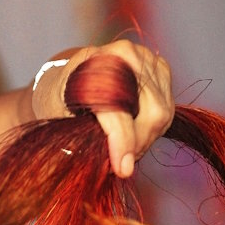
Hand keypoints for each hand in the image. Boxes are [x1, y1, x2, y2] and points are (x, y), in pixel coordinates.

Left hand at [32, 40, 173, 177]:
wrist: (66, 77)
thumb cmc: (59, 100)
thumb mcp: (58, 120)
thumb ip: (80, 139)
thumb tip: (109, 167)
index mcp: (94, 63)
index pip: (118, 108)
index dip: (122, 142)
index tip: (122, 169)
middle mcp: (124, 54)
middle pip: (151, 112)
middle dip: (138, 145)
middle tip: (120, 164)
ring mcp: (146, 59)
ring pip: (162, 112)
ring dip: (145, 140)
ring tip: (123, 150)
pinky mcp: (160, 68)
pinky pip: (167, 107)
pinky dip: (152, 128)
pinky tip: (133, 135)